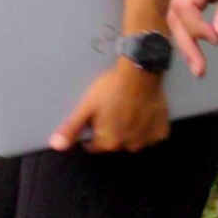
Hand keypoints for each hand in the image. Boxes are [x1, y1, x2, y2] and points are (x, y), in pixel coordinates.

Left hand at [50, 61, 170, 151]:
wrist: (140, 72)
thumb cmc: (111, 88)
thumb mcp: (87, 106)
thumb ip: (72, 128)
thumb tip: (55, 146)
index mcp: (110, 143)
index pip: (95, 145)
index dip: (93, 131)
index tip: (97, 115)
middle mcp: (130, 146)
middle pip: (115, 142)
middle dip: (112, 130)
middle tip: (113, 109)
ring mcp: (148, 140)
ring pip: (133, 139)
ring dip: (129, 130)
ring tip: (128, 109)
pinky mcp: (161, 131)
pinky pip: (151, 134)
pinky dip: (147, 127)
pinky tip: (143, 112)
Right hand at [167, 0, 217, 76]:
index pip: (184, 5)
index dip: (195, 27)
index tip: (216, 40)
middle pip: (176, 15)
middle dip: (186, 43)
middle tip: (199, 69)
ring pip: (178, 18)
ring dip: (187, 42)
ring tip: (198, 66)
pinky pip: (187, 14)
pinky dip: (192, 32)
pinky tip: (197, 50)